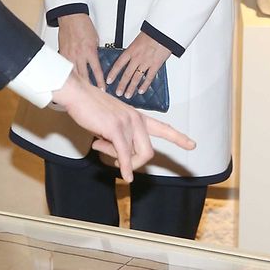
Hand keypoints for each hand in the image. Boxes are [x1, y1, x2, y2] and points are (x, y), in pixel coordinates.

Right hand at [51, 70, 194, 182]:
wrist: (77, 93)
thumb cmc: (90, 107)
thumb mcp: (110, 123)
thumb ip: (118, 138)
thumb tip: (117, 156)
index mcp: (137, 117)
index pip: (163, 128)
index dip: (178, 138)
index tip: (192, 145)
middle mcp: (136, 119)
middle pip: (148, 152)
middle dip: (135, 162)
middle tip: (116, 161)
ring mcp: (127, 123)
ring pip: (133, 154)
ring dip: (117, 159)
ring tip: (99, 145)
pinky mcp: (116, 129)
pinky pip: (124, 154)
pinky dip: (125, 168)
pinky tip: (125, 176)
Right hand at [57, 13, 104, 89]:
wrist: (71, 17)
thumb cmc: (83, 25)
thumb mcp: (95, 39)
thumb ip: (94, 51)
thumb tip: (95, 60)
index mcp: (90, 51)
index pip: (96, 71)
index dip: (100, 82)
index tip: (102, 88)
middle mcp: (79, 55)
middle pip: (84, 76)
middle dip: (88, 87)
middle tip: (92, 95)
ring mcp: (69, 55)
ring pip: (73, 74)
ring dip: (77, 83)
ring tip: (79, 92)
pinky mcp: (62, 54)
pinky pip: (64, 67)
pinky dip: (67, 74)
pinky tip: (67, 81)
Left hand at [106, 32, 171, 98]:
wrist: (163, 32)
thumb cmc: (151, 34)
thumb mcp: (137, 41)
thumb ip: (133, 51)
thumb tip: (128, 57)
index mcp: (131, 51)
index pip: (118, 64)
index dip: (113, 74)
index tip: (109, 80)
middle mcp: (137, 58)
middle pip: (127, 74)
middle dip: (121, 85)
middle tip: (118, 92)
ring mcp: (146, 62)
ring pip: (136, 78)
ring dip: (131, 88)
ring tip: (127, 94)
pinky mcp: (155, 65)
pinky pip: (149, 77)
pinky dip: (145, 85)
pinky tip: (141, 90)